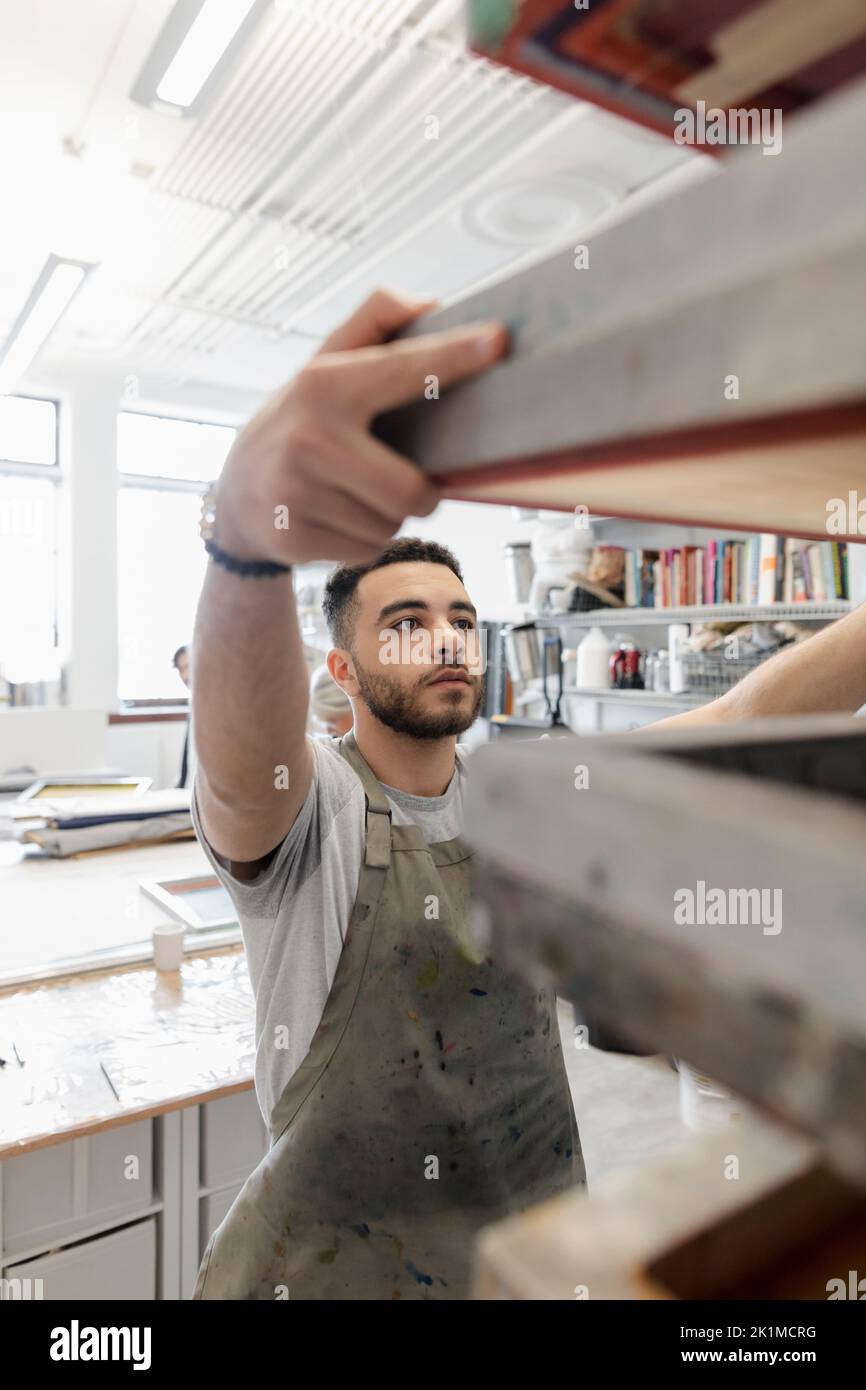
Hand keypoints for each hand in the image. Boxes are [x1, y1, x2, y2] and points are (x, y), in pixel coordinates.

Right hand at [213, 289, 507, 565]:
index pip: (404, 370)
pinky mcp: (294, 537)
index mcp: (323, 385)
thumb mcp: (325, 364)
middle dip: (422, 494)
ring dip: (389, 516)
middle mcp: (308, 437)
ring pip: (390, 525)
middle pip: (411, 490)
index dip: (455, 356)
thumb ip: (375, 322)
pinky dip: (364, 539)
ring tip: (359, 495)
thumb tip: (430, 304)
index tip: (497, 341)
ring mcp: (297, 492)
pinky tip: (339, 517)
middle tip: (412, 482)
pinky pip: (366, 549)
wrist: (236, 493)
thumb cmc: (298, 422)